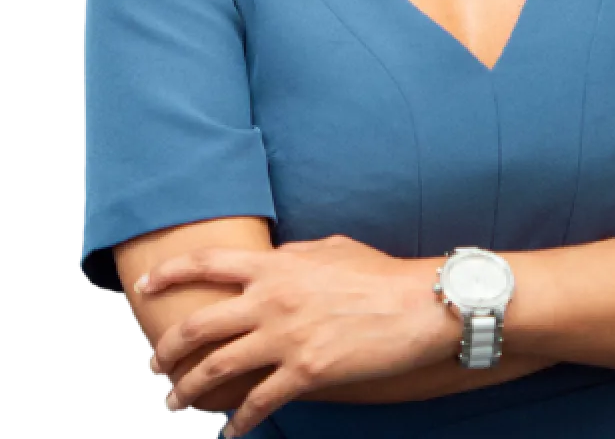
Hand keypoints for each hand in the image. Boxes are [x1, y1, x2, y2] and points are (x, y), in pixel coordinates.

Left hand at [140, 234, 453, 436]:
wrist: (415, 305)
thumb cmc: (377, 272)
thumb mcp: (329, 248)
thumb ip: (292, 255)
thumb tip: (272, 259)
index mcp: (275, 265)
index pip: (207, 264)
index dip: (170, 273)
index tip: (146, 286)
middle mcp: (271, 300)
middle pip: (199, 326)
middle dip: (168, 350)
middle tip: (156, 366)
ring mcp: (285, 338)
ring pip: (217, 369)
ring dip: (189, 392)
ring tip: (177, 405)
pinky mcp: (306, 373)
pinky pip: (258, 402)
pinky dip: (238, 421)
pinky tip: (231, 431)